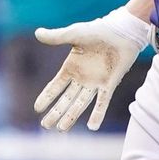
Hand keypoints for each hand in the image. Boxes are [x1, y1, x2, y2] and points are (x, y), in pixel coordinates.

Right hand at [33, 7, 150, 130]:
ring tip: (61, 129)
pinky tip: (92, 127)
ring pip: (80, 104)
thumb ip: (56, 36)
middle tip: (46, 126)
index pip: (55, 86)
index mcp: (71, 67)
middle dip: (56, 112)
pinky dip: (98, 114)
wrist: (121, 32)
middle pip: (66, 99)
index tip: (37, 108)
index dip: (46, 97)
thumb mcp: (74, 34)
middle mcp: (82, 78)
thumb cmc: (98, 30)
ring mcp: (95, 83)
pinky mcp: (110, 84)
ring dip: (71, 116)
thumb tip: (37, 33)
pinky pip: (102, 102)